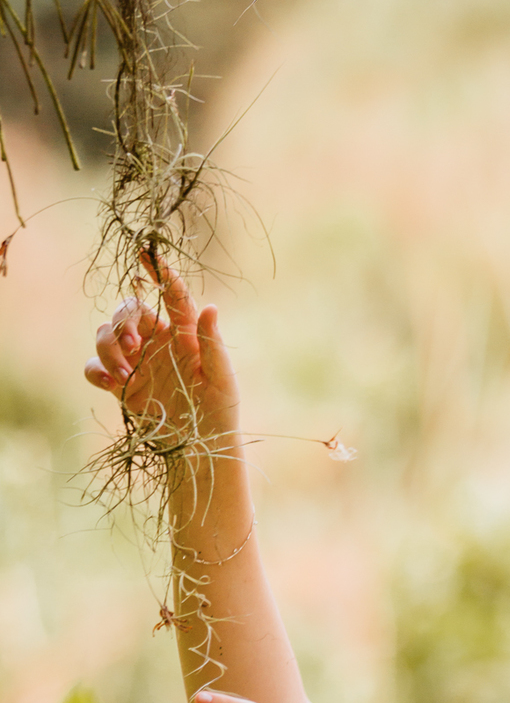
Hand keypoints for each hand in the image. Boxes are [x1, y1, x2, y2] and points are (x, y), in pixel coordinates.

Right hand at [84, 253, 239, 440]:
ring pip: (106, 334)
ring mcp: (136, 362)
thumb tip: (211, 307)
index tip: (145, 253)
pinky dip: (95, 370)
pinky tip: (108, 384)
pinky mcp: (120, 385)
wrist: (201, 449)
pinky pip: (94, 366)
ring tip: (122, 376)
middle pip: (128, 311)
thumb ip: (212, 344)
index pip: (171, 296)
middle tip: (132, 347)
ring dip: (108, 348)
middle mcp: (156, 342)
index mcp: (184, 334)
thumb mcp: (221, 379)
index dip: (159, 272)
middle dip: (123, 322)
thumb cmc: (220, 412)